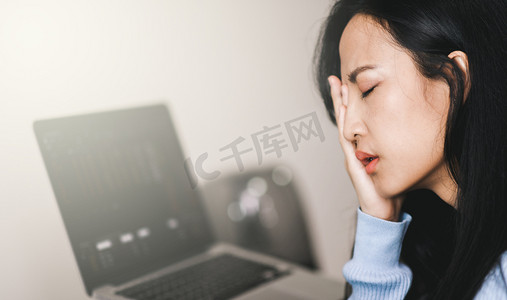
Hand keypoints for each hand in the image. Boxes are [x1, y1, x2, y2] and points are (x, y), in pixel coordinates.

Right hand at [328, 75, 404, 221]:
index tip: (351, 84)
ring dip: (339, 105)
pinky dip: (344, 122)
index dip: (352, 102)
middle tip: (337, 78)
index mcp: (362, 147)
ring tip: (337, 86)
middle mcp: (354, 148)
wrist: (383, 210)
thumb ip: (397, 148)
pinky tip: (343, 108)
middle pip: (346, 117)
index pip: (356, 119)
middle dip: (341, 97)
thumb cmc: (391, 189)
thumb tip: (413, 131)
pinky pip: (346, 138)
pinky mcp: (353, 162)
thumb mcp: (396, 162)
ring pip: (343, 124)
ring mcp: (351, 154)